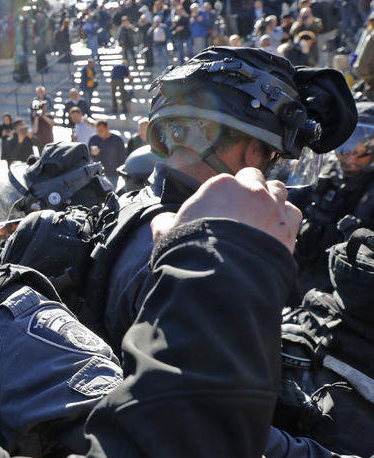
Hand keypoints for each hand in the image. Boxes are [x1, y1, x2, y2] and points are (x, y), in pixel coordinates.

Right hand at [151, 167, 301, 252]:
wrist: (221, 279)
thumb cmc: (192, 252)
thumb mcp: (167, 233)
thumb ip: (165, 222)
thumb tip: (163, 221)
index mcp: (220, 186)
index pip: (224, 181)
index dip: (220, 195)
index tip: (216, 209)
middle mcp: (250, 191)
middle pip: (255, 178)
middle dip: (249, 189)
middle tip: (239, 207)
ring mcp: (273, 209)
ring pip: (278, 190)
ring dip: (271, 199)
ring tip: (260, 215)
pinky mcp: (288, 229)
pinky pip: (293, 213)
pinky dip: (285, 218)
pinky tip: (274, 228)